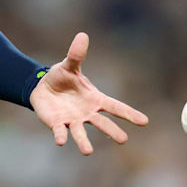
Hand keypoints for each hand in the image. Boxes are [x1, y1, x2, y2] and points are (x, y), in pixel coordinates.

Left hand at [29, 32, 147, 154]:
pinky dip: (61, 136)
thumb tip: (82, 35)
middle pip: (102, 123)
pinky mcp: (57, 124)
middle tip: (123, 140)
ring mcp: (73, 120)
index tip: (145, 121)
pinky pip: (60, 132)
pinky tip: (61, 141)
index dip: (129, 114)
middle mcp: (86, 113)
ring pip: (81, 133)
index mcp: (94, 99)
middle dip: (112, 131)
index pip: (115, 106)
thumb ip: (76, 54)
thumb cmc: (62, 78)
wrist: (42, 87)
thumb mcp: (69, 65)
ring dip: (84, 142)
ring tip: (88, 152)